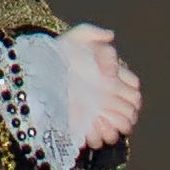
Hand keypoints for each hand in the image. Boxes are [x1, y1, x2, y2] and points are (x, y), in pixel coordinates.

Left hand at [63, 26, 142, 154]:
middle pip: (132, 108)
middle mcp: (108, 96)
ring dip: (117, 123)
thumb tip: (112, 36)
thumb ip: (92, 32)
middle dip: (126, 109)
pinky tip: (91, 126)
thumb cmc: (57, 55)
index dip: (129, 88)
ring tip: (101, 117)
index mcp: (112, 77)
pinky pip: (103, 138)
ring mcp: (99, 113)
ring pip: (124, 125)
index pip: (133, 87)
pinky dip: (102, 134)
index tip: (114, 86)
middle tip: (110, 106)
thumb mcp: (72, 37)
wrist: (36, 77)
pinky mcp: (86, 128)